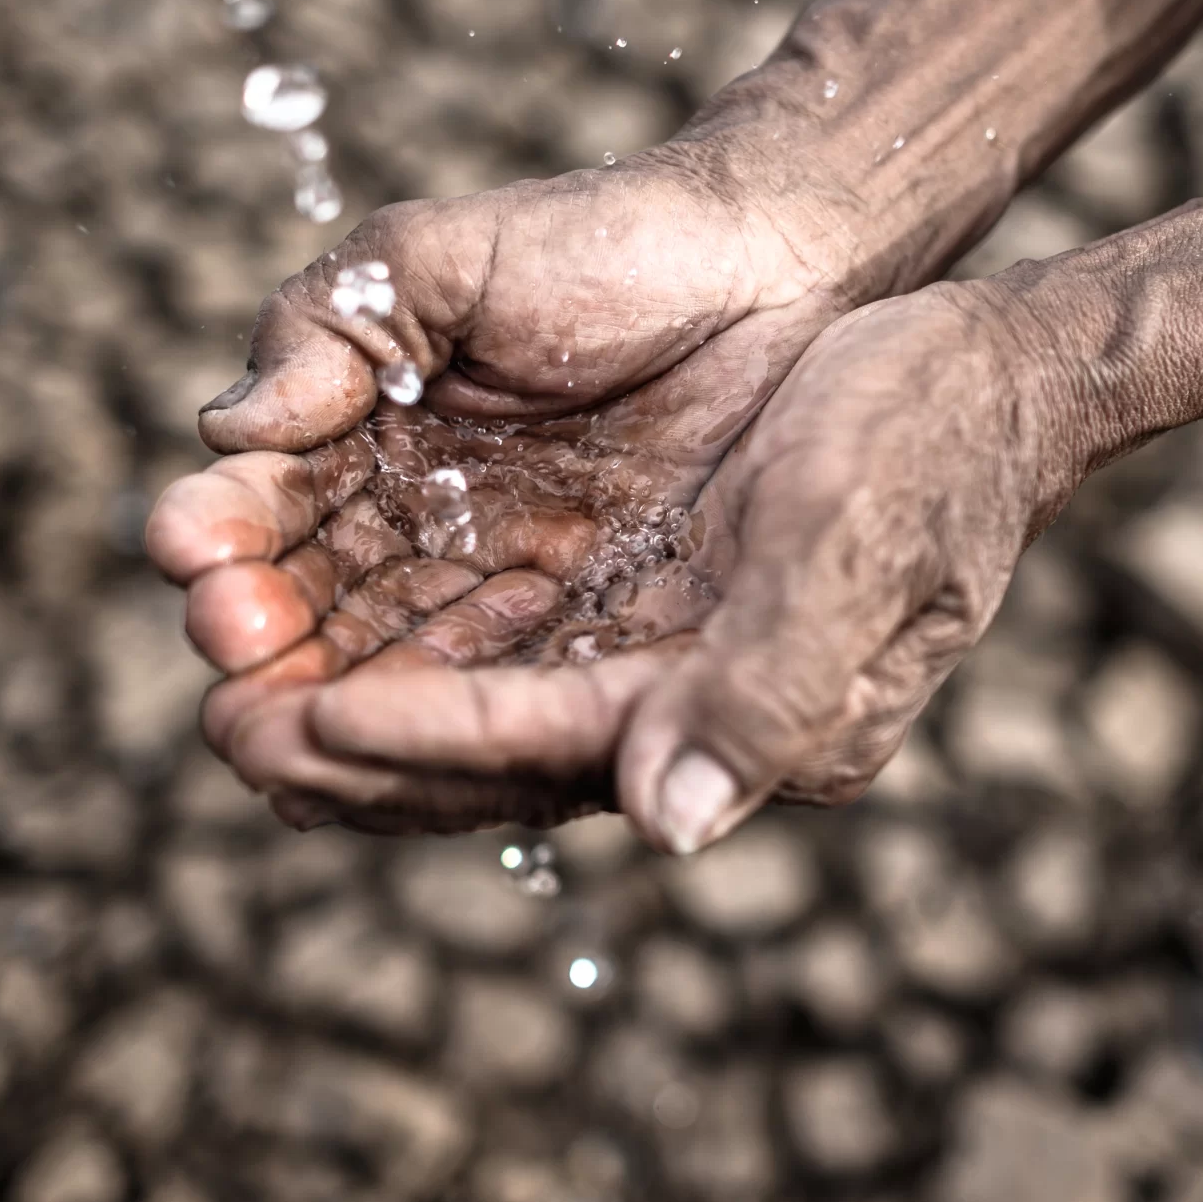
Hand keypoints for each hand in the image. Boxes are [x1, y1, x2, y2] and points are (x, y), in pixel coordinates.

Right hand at [146, 139, 877, 830]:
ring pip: (401, 688)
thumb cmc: (606, 243)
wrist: (778, 266)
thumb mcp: (440, 263)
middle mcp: (424, 545)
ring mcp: (513, 603)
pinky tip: (409, 752)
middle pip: (317, 627)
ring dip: (338, 720)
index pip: (268, 517)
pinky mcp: (604, 646)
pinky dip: (460, 740)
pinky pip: (523, 709)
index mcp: (366, 453)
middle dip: (260, 652)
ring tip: (288, 736)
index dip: (222, 539)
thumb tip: (227, 428)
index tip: (192, 551)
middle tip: (230, 661)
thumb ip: (330, 333)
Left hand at [233, 279, 1080, 852]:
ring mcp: (657, 656)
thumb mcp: (859, 548)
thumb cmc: (930, 445)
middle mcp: (686, 711)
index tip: (302, 719)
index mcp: (743, 715)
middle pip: (487, 755)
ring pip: (474, 704)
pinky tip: (326, 621)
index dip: (424, 738)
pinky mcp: (640, 600)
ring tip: (238, 679)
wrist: (978, 373)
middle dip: (354, 747)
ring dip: (354, 695)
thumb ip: (767, 693)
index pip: (549, 746)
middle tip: (223, 726)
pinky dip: (404, 639)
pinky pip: (496, 644)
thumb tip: (666, 828)